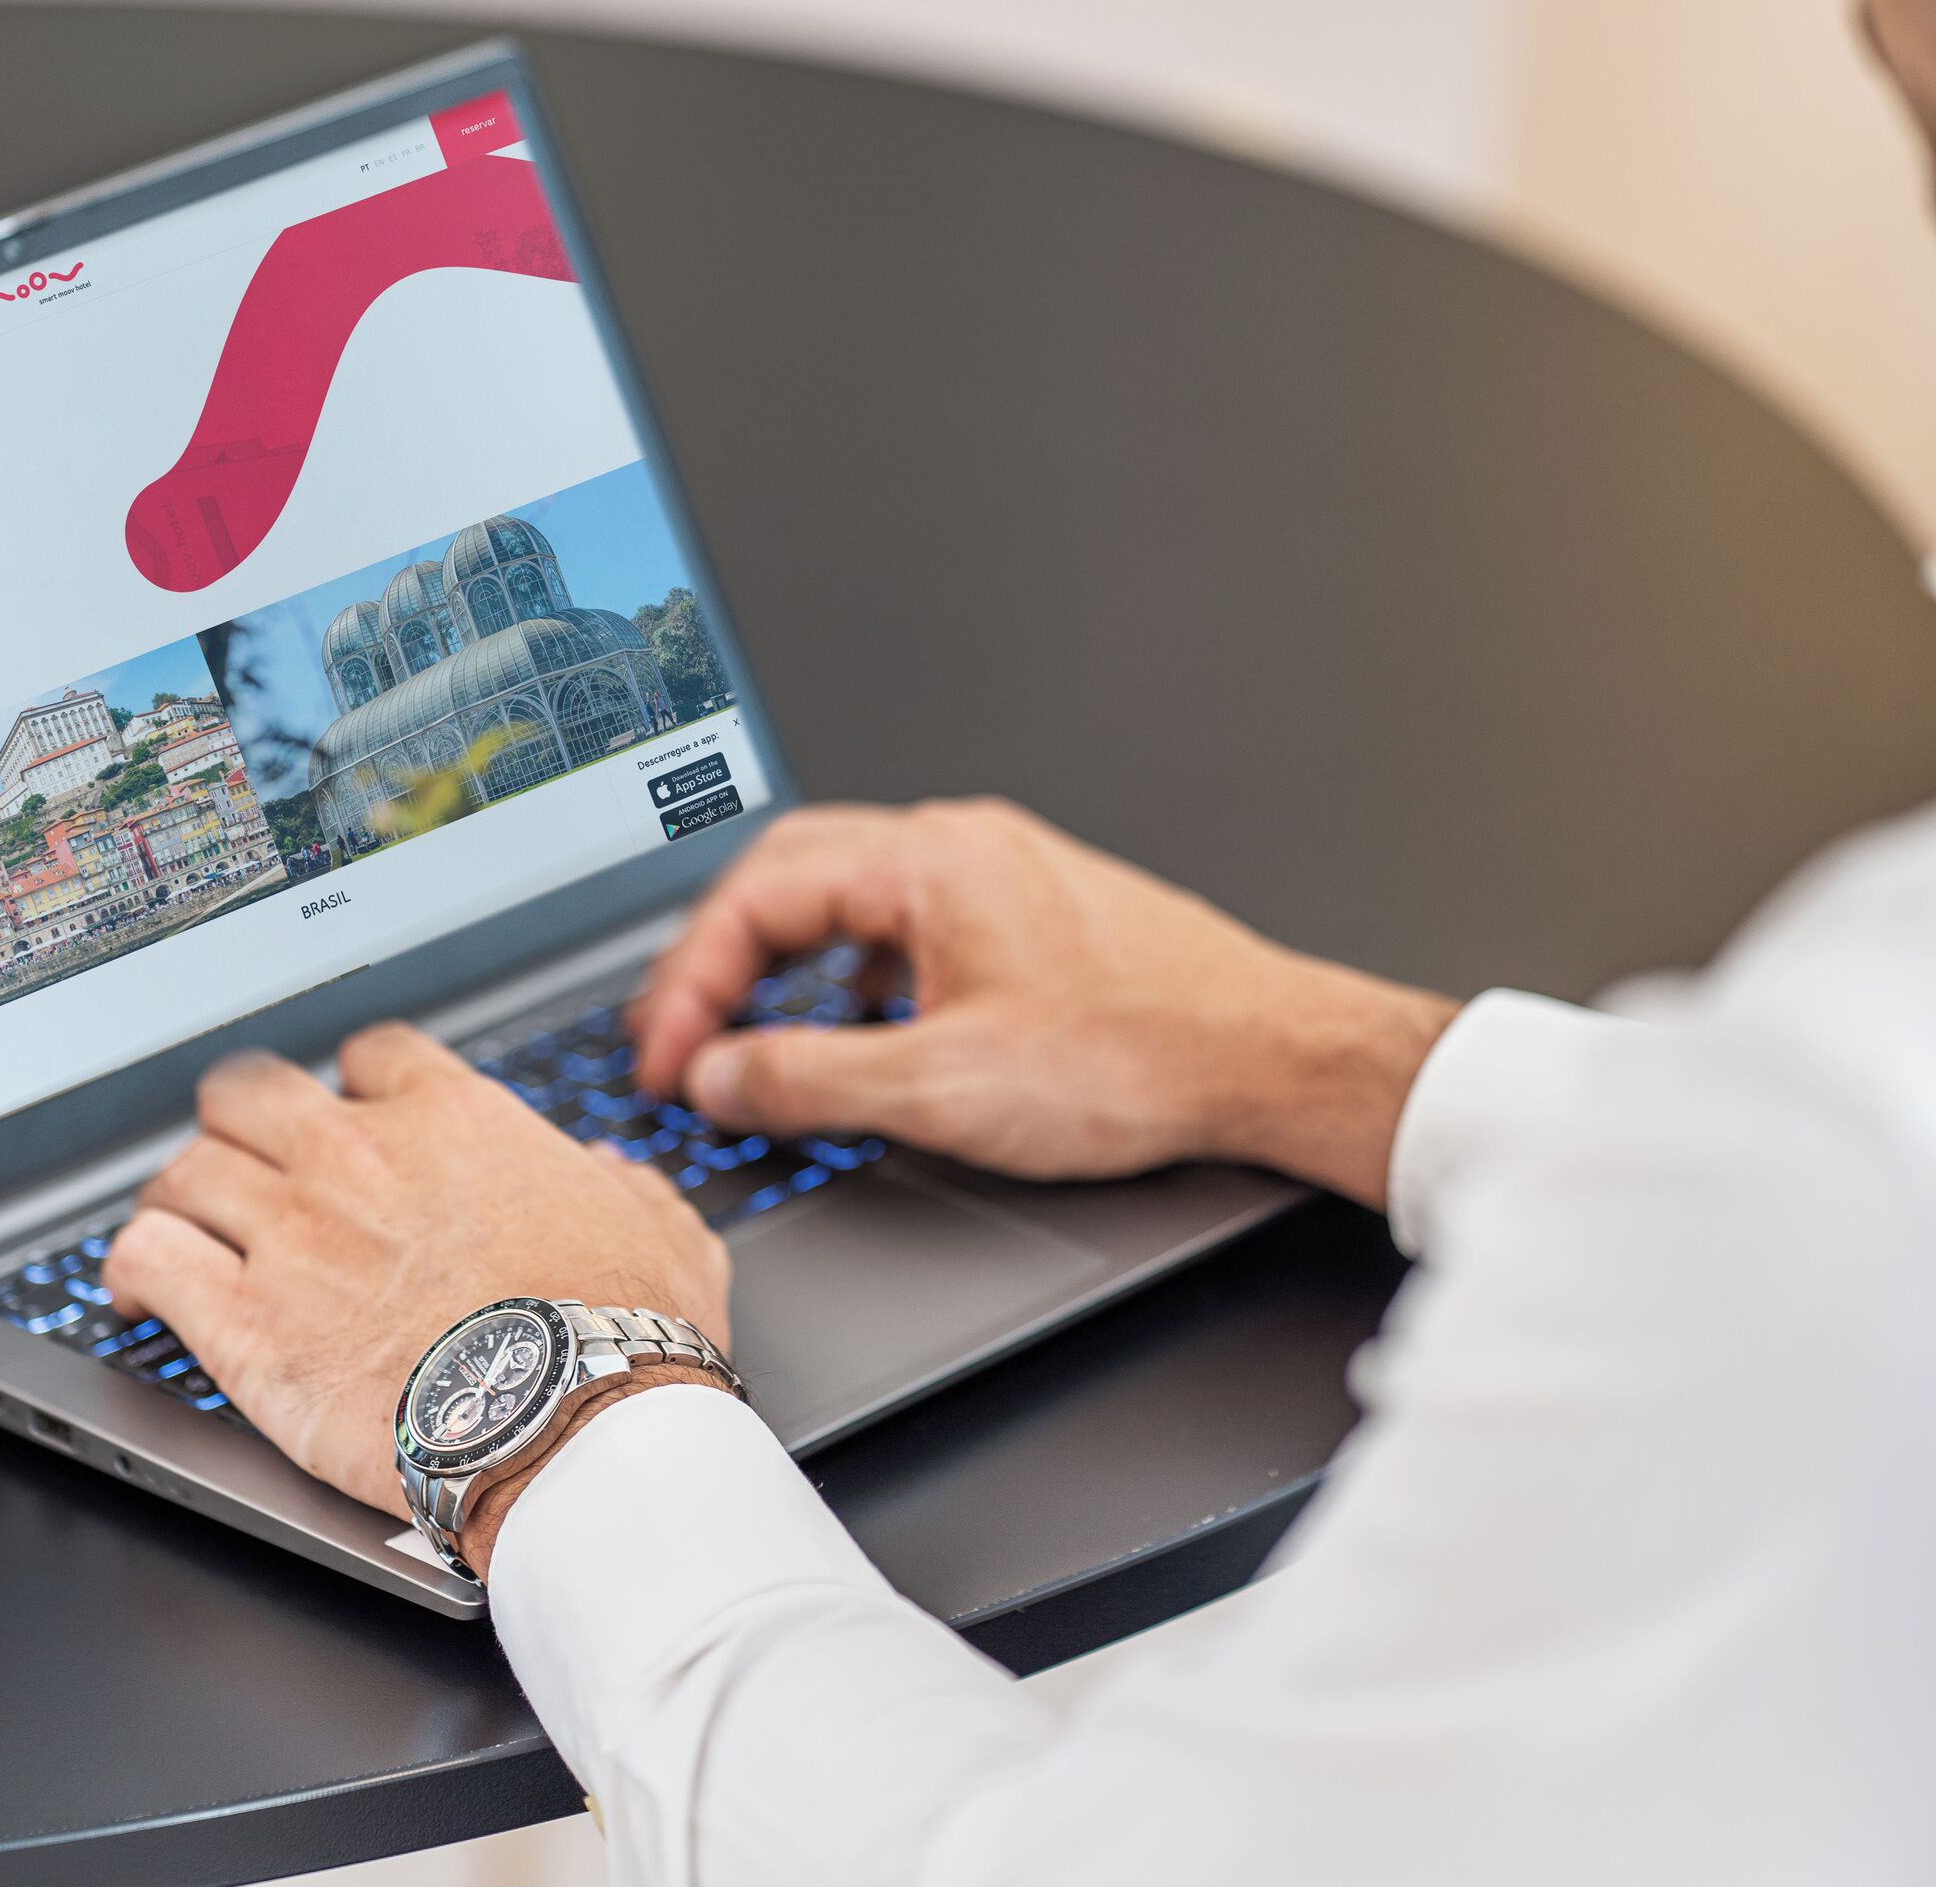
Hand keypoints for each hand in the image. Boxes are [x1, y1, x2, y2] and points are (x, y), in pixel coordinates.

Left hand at [102, 1024, 727, 1519]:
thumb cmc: (623, 1337)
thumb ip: (626, 1190)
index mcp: (455, 1120)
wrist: (574, 1426)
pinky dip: (131, 1268)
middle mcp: (357, 1157)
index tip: (353, 1118)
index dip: (353, 1086)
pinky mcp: (244, 1320)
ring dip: (180, 1194)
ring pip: (185, 1167)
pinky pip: (148, 1257)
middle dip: (242, 1121)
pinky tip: (136, 1289)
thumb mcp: (661, 1233)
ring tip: (182, 1224)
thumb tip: (614, 1180)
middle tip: (247, 1159)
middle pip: (249, 1090)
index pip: (370, 1055)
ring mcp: (291, 1232)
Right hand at [631, 799, 1459, 1204]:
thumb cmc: (1141, 1056)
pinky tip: (863, 1039)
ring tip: (756, 1040)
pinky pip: (910, 927)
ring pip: (853, 900)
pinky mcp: (1036, 916)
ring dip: (789, 965)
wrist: (1269, 1059)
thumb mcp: (941, 1089)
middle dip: (723, 959)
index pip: (756, 895)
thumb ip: (807, 1079)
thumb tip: (718, 1074)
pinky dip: (856, 977)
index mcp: (929, 862)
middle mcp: (963, 847)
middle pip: (792, 876)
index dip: (690, 983)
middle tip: (684, 1037)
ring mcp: (1004, 875)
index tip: (666, 1057)